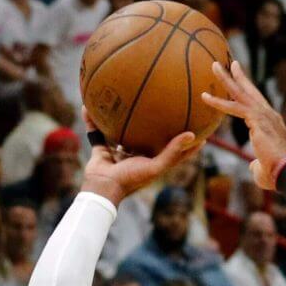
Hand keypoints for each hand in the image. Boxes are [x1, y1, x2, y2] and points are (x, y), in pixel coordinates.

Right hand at [81, 107, 200, 204]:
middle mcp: (136, 155)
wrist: (103, 188)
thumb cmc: (132, 179)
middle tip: (164, 102)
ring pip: (121, 131)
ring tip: (125, 98)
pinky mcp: (102, 150)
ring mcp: (119, 152)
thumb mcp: (156, 166)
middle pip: (148, 136)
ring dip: (121, 118)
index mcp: (151, 161)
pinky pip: (96, 132)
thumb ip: (173, 151)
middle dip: (155, 122)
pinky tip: (88, 106)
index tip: (198, 124)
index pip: (173, 149)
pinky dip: (91, 120)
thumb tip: (193, 135)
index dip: (186, 139)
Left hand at [201, 61, 285, 190]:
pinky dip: (218, 102)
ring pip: (240, 93)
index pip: (257, 101)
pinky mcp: (256, 120)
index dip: (248, 89)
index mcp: (272, 121)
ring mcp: (263, 115)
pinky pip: (233, 108)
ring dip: (225, 79)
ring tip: (213, 66)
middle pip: (250, 90)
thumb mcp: (263, 166)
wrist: (284, 171)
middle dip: (239, 75)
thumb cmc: (275, 173)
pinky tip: (204, 97)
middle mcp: (269, 114)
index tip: (241, 78)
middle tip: (229, 62)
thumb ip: (256, 163)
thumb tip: (253, 166)